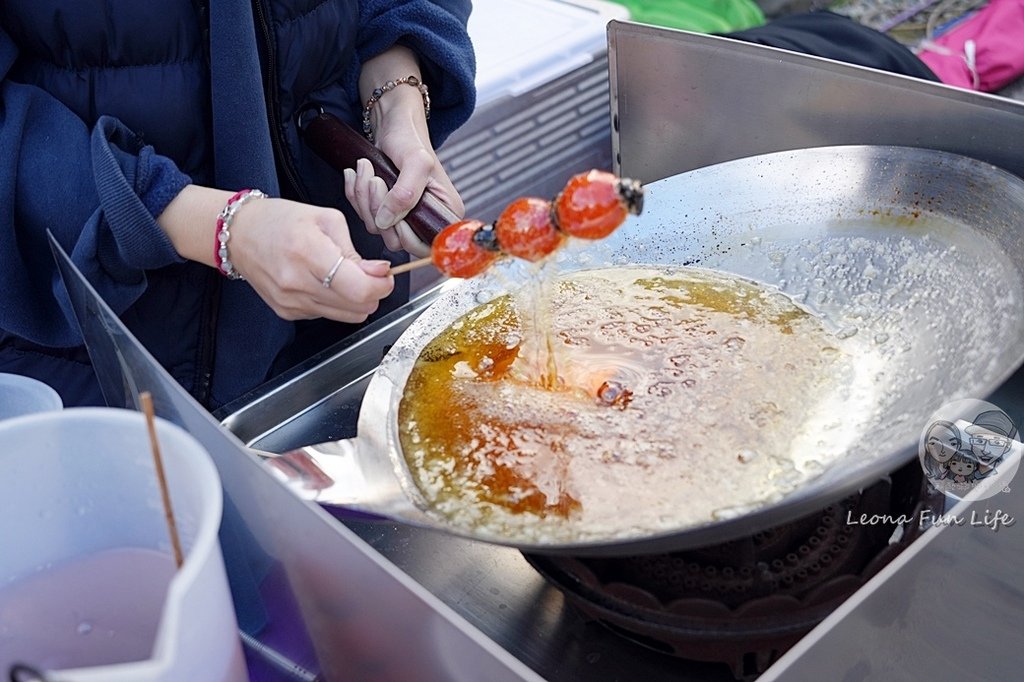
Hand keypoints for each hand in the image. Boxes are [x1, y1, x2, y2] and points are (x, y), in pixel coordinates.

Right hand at [228, 197, 393, 322]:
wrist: (239, 234)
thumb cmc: (280, 220)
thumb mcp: (326, 219)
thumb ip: (354, 250)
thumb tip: (379, 272)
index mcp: (309, 252)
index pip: (360, 289)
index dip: (382, 285)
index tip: (385, 275)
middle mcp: (297, 283)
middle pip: (358, 308)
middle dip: (373, 292)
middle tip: (369, 274)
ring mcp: (291, 302)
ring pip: (347, 316)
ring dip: (356, 300)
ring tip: (346, 277)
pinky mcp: (287, 312)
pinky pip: (327, 315)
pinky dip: (334, 302)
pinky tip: (323, 283)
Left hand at [346, 46, 464, 257]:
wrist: (393, 122)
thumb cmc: (410, 137)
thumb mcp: (415, 161)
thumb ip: (405, 193)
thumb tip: (388, 222)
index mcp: (445, 213)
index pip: (425, 246)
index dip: (404, 233)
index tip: (392, 206)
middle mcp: (427, 219)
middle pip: (396, 240)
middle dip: (378, 209)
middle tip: (375, 180)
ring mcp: (405, 217)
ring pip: (377, 228)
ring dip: (364, 198)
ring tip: (366, 170)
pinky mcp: (386, 211)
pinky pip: (365, 216)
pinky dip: (356, 196)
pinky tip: (357, 175)